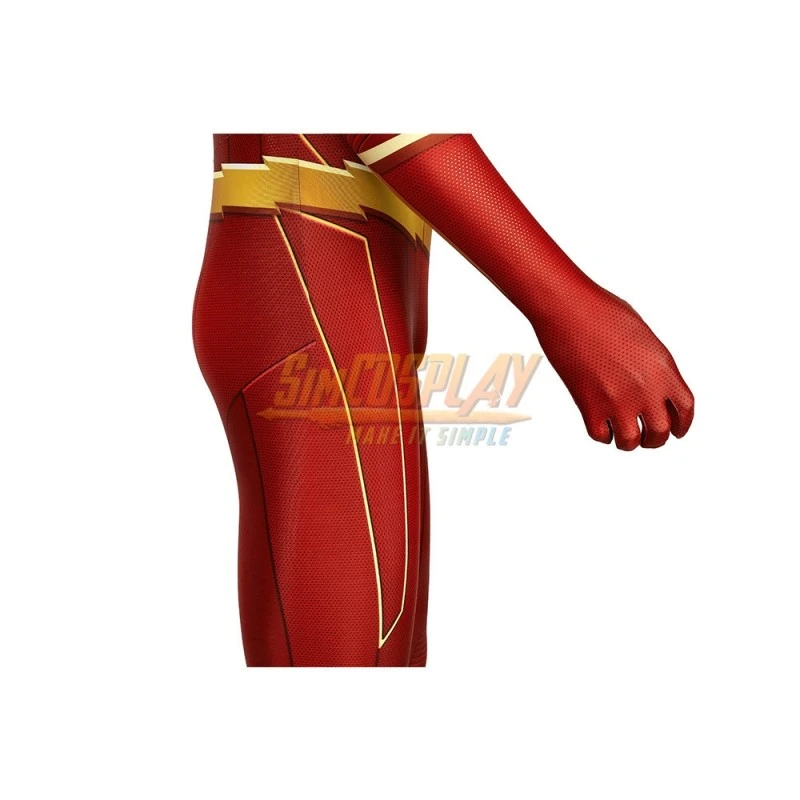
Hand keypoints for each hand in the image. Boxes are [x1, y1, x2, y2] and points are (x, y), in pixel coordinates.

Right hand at [534, 283, 694, 449]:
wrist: (569, 308)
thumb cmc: (602, 312)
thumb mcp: (644, 337)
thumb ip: (652, 366)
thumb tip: (650, 386)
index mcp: (663, 369)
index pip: (685, 410)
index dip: (682, 425)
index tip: (676, 430)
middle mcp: (645, 389)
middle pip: (660, 432)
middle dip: (655, 439)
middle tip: (648, 438)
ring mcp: (617, 400)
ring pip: (631, 442)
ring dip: (629, 442)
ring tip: (623, 435)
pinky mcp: (588, 405)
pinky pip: (601, 436)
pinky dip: (603, 435)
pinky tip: (601, 425)